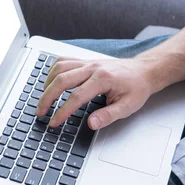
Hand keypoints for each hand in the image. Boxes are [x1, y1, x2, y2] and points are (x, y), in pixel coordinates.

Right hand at [36, 57, 157, 128]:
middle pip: (62, 79)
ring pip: (59, 67)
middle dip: (47, 97)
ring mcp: (88, 62)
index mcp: (103, 79)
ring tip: (43, 100)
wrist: (143, 71)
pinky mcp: (85, 61)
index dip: (63, 112)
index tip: (54, 122)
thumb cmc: (136, 88)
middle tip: (41, 113)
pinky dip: (52, 71)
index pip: (77, 97)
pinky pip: (63, 60)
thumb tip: (91, 123)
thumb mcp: (128, 106)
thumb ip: (109, 116)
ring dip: (47, 83)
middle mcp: (93, 68)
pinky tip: (50, 82)